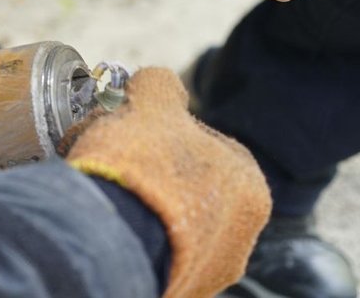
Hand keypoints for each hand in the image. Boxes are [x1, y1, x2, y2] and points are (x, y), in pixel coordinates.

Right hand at [63, 68, 270, 296]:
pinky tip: (108, 228)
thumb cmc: (141, 166)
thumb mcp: (152, 101)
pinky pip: (153, 257)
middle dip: (156, 174)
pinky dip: (133, 242)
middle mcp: (241, 240)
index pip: (211, 148)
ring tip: (108, 197)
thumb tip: (158, 82)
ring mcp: (209, 275)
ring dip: (145, 211)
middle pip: (191, 191)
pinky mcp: (177, 295)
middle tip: (118, 163)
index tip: (137, 130)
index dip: (169, 133)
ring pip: (172, 228)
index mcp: (252, 190)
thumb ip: (162, 84)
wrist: (108, 238)